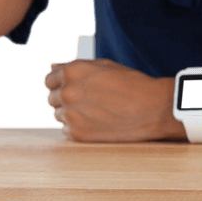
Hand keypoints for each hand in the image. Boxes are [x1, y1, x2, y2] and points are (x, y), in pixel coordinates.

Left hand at [43, 59, 180, 141]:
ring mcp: (71, 115)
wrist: (152, 108)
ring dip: (70, 113)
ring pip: (58, 115)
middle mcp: (68, 92)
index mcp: (72, 72)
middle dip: (64, 98)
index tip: (70, 86)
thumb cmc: (131, 83)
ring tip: (93, 111)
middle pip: (52, 98)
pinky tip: (94, 121)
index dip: (60, 82)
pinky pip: (66, 130)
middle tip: (86, 100)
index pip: (49, 79)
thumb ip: (74, 67)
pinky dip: (76, 127)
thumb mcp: (103, 66)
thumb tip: (53, 67)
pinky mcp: (78, 134)